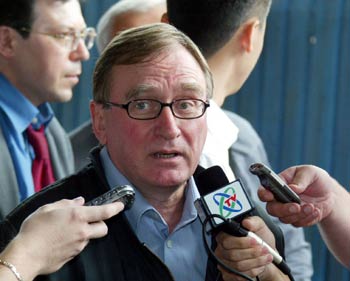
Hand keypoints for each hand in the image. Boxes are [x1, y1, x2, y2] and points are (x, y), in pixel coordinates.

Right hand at [0, 197, 123, 279]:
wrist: (25, 255)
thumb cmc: (34, 230)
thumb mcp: (48, 209)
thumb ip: (66, 203)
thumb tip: (79, 201)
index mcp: (77, 216)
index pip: (104, 212)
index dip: (115, 208)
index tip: (121, 205)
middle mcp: (82, 231)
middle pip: (103, 228)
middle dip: (101, 223)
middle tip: (90, 219)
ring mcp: (79, 246)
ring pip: (89, 237)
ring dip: (84, 233)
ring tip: (66, 230)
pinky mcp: (73, 256)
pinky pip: (78, 247)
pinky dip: (74, 242)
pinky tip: (60, 240)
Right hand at [215, 216, 274, 280]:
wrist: (266, 256)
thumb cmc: (260, 241)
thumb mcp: (260, 227)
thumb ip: (254, 222)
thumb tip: (247, 222)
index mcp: (224, 236)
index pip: (227, 240)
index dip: (241, 242)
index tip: (255, 241)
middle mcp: (222, 250)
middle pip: (232, 254)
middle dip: (251, 253)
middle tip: (264, 249)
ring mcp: (224, 264)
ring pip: (238, 266)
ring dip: (256, 261)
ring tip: (266, 257)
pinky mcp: (229, 275)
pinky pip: (240, 276)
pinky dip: (254, 270)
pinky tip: (260, 265)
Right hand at [258, 165, 334, 226]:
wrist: (329, 191)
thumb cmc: (314, 177)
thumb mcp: (309, 172)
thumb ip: (300, 179)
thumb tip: (292, 188)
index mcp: (277, 184)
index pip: (264, 191)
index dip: (263, 194)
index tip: (270, 196)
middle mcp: (279, 199)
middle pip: (272, 209)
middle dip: (283, 209)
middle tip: (296, 206)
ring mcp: (288, 210)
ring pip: (284, 219)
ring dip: (298, 215)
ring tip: (311, 206)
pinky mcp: (298, 218)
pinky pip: (298, 224)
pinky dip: (307, 219)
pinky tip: (316, 210)